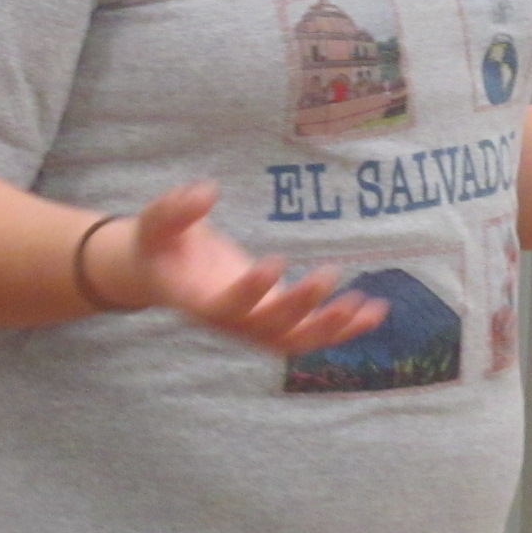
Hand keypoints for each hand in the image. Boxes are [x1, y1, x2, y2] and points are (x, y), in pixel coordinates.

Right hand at [81, 181, 388, 353]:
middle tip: (328, 273)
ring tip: (364, 305)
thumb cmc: (159, 243)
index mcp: (198, 302)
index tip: (274, 262)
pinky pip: (311, 333)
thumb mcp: (156, 221)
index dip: (251, 292)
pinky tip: (375, 310)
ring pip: (295, 341)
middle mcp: (229, 323)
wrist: (162, 271)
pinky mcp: (273, 320)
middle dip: (301, 306)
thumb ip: (176, 209)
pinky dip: (344, 327)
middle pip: (268, 329)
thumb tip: (205, 191)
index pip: (227, 308)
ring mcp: (253, 326)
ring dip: (331, 328)